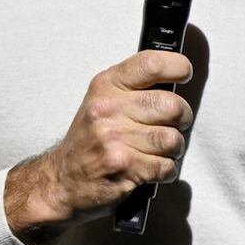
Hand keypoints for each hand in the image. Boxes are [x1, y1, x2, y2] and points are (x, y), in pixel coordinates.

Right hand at [5, 50, 193, 244]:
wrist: (61, 180)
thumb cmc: (88, 140)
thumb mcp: (102, 100)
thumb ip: (133, 87)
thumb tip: (175, 78)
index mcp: (107, 86)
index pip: (151, 64)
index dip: (177, 67)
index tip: (183, 74)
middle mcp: (109, 109)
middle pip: (172, 105)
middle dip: (183, 118)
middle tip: (176, 123)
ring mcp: (115, 139)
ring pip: (173, 139)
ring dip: (174, 149)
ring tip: (161, 150)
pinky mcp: (124, 167)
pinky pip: (166, 166)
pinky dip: (166, 170)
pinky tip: (153, 168)